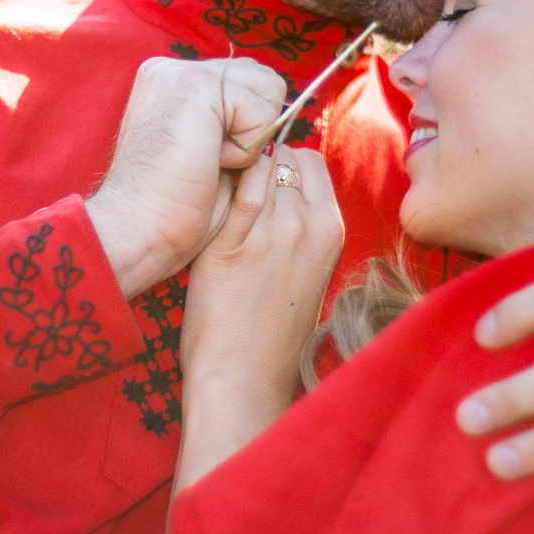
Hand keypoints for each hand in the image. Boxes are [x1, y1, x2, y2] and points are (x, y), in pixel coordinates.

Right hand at [86, 56, 288, 297]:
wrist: (137, 233)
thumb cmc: (173, 209)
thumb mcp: (211, 152)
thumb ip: (235, 121)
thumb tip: (282, 111)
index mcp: (170, 81)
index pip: (245, 81)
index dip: (251, 127)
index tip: (210, 161)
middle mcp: (171, 68)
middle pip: (263, 78)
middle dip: (256, 128)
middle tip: (212, 163)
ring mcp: (182, 72)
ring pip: (268, 91)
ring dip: (253, 139)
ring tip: (210, 163)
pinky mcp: (198, 87)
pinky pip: (263, 115)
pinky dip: (248, 153)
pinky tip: (208, 166)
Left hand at [177, 146, 343, 487]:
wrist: (243, 378)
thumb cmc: (271, 332)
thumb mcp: (308, 271)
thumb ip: (302, 228)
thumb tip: (280, 187)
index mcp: (330, 231)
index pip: (312, 161)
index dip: (283, 162)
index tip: (262, 178)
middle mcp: (307, 225)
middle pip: (283, 155)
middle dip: (257, 161)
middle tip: (234, 185)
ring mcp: (270, 233)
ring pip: (255, 164)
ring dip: (235, 169)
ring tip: (216, 194)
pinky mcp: (231, 243)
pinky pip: (231, 189)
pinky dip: (217, 185)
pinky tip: (202, 202)